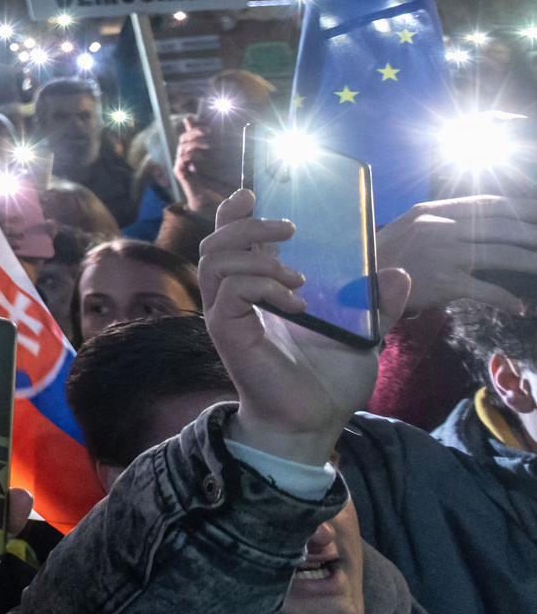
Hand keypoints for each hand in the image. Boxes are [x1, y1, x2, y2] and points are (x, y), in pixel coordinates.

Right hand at [200, 188, 405, 466]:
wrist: (314, 421)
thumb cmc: (329, 379)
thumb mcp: (363, 334)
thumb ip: (378, 304)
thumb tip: (398, 273)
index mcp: (259, 288)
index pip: (232, 239)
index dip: (235, 212)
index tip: (255, 192)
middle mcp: (235, 296)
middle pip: (216, 241)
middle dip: (248, 225)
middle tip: (290, 228)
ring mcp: (226, 312)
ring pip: (215, 260)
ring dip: (256, 255)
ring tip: (296, 275)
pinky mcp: (226, 331)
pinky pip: (229, 291)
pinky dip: (261, 285)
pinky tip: (293, 301)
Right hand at [374, 196, 536, 315]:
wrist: (357, 281)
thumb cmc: (387, 255)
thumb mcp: (413, 226)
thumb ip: (445, 221)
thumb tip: (483, 220)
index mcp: (435, 212)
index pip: (488, 204)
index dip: (521, 208)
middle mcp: (442, 228)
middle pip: (502, 227)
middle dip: (533, 234)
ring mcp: (444, 254)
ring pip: (502, 255)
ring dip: (532, 262)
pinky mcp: (444, 282)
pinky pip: (485, 290)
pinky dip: (505, 300)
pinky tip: (518, 307)